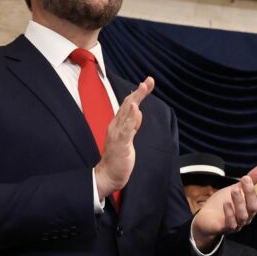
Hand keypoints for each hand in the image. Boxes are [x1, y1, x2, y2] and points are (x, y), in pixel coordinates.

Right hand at [95, 77, 154, 199]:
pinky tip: (135, 109)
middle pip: (128, 104)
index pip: (128, 104)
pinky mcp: (121, 143)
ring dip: (135, 100)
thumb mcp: (128, 137)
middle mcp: (116, 125)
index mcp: (118, 124)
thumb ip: (132, 124)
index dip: (138, 93)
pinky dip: (131, 118)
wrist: (108, 175)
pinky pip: (126, 129)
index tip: (148, 82)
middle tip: (149, 80)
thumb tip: (138, 111)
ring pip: (127, 113)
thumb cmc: (118, 157)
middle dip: (139, 92)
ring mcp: (117, 133)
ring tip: (143, 88)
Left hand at [192, 165, 256, 250]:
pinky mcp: (224, 228)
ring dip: (239, 202)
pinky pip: (230, 224)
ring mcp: (236, 224)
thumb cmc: (224, 202)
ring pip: (243, 216)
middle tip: (245, 179)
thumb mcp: (237, 188)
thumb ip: (251, 179)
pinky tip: (226, 203)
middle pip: (253, 207)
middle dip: (250, 193)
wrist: (206, 218)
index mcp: (250, 207)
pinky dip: (229, 214)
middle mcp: (246, 217)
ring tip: (234, 190)